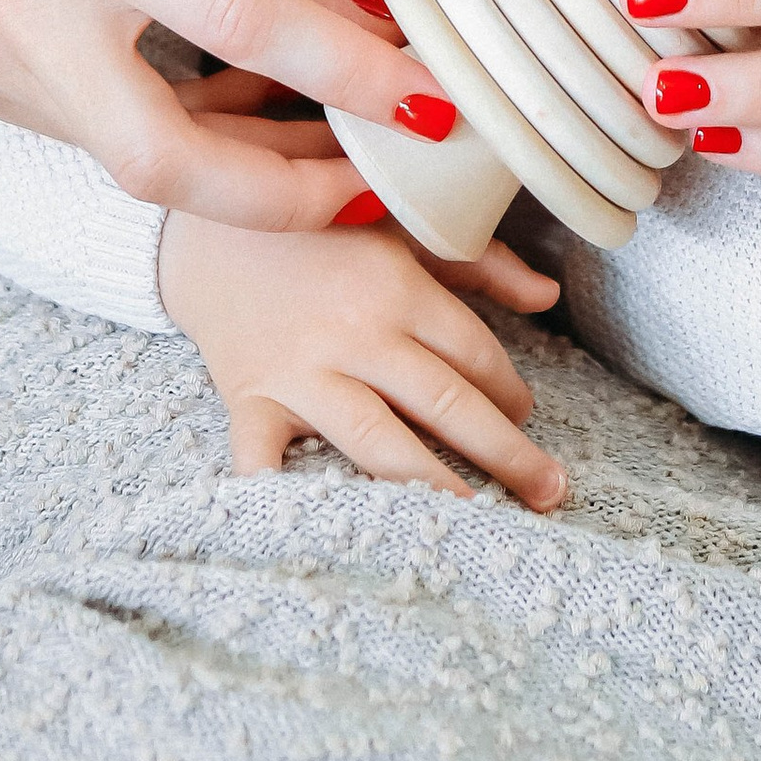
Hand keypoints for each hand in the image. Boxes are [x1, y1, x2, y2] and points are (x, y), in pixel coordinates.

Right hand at [0, 0, 412, 228]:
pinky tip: (224, 104)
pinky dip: (165, 130)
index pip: (244, 21)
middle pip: (165, 162)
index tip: (432, 101)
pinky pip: (85, 129)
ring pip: (126, 159)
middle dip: (286, 198)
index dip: (349, 73)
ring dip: (235, 167)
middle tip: (376, 185)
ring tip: (324, 138)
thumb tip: (355, 19)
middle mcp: (21, 9)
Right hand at [158, 209, 567, 505]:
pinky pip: (264, 458)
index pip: (476, 354)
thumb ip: (480, 263)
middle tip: (550, 494)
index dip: (512, 392)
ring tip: (475, 524)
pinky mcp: (250, 399)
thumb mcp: (403, 228)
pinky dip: (282, 496)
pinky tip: (322, 533)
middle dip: (507, 454)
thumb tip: (549, 296)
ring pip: (379, 442)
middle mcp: (356, 333)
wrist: (209, 227)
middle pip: (446, 403)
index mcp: (399, 287)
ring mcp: (301, 372)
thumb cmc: (321, 231)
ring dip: (431, 487)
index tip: (525, 416)